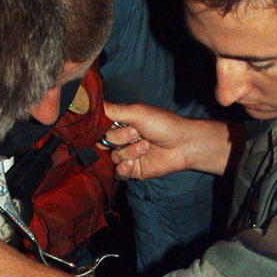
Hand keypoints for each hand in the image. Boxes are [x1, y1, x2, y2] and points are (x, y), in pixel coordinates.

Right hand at [100, 101, 235, 178]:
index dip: (102, 129)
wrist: (183, 144)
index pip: (101, 127)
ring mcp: (128, 155)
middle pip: (105, 142)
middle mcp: (123, 139)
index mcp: (122, 123)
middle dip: (120, 138)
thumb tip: (93, 103)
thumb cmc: (163, 124)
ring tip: (146, 146)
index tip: (108, 126)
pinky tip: (133, 163)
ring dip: (129, 151)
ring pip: (114, 157)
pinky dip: (124, 168)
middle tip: (136, 133)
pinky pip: (118, 172)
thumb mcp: (138, 112)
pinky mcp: (133, 170)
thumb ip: (114, 110)